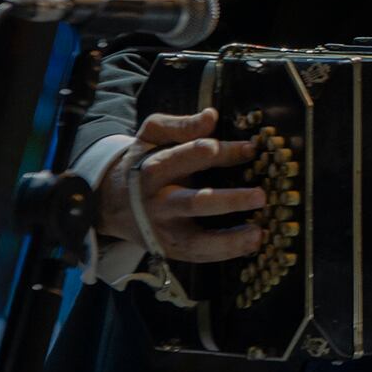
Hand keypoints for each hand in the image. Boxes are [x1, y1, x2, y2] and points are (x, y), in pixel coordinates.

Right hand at [96, 107, 266, 262]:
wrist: (111, 201)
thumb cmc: (142, 162)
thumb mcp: (152, 135)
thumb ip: (180, 126)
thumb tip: (211, 116)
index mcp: (152, 170)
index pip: (187, 159)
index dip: (220, 152)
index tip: (250, 149)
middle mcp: (158, 203)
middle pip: (193, 203)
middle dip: (228, 200)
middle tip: (260, 195)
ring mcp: (163, 231)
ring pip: (196, 241)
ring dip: (229, 239)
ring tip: (259, 233)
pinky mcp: (169, 249)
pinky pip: (198, 255)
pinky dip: (224, 252)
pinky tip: (251, 243)